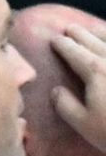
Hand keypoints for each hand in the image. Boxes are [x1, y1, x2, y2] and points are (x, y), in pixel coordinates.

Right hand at [50, 23, 105, 151]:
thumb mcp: (86, 126)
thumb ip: (66, 106)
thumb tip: (55, 90)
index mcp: (95, 71)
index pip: (73, 51)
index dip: (62, 44)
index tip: (55, 40)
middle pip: (93, 40)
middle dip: (79, 33)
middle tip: (71, 29)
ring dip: (101, 33)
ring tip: (95, 31)